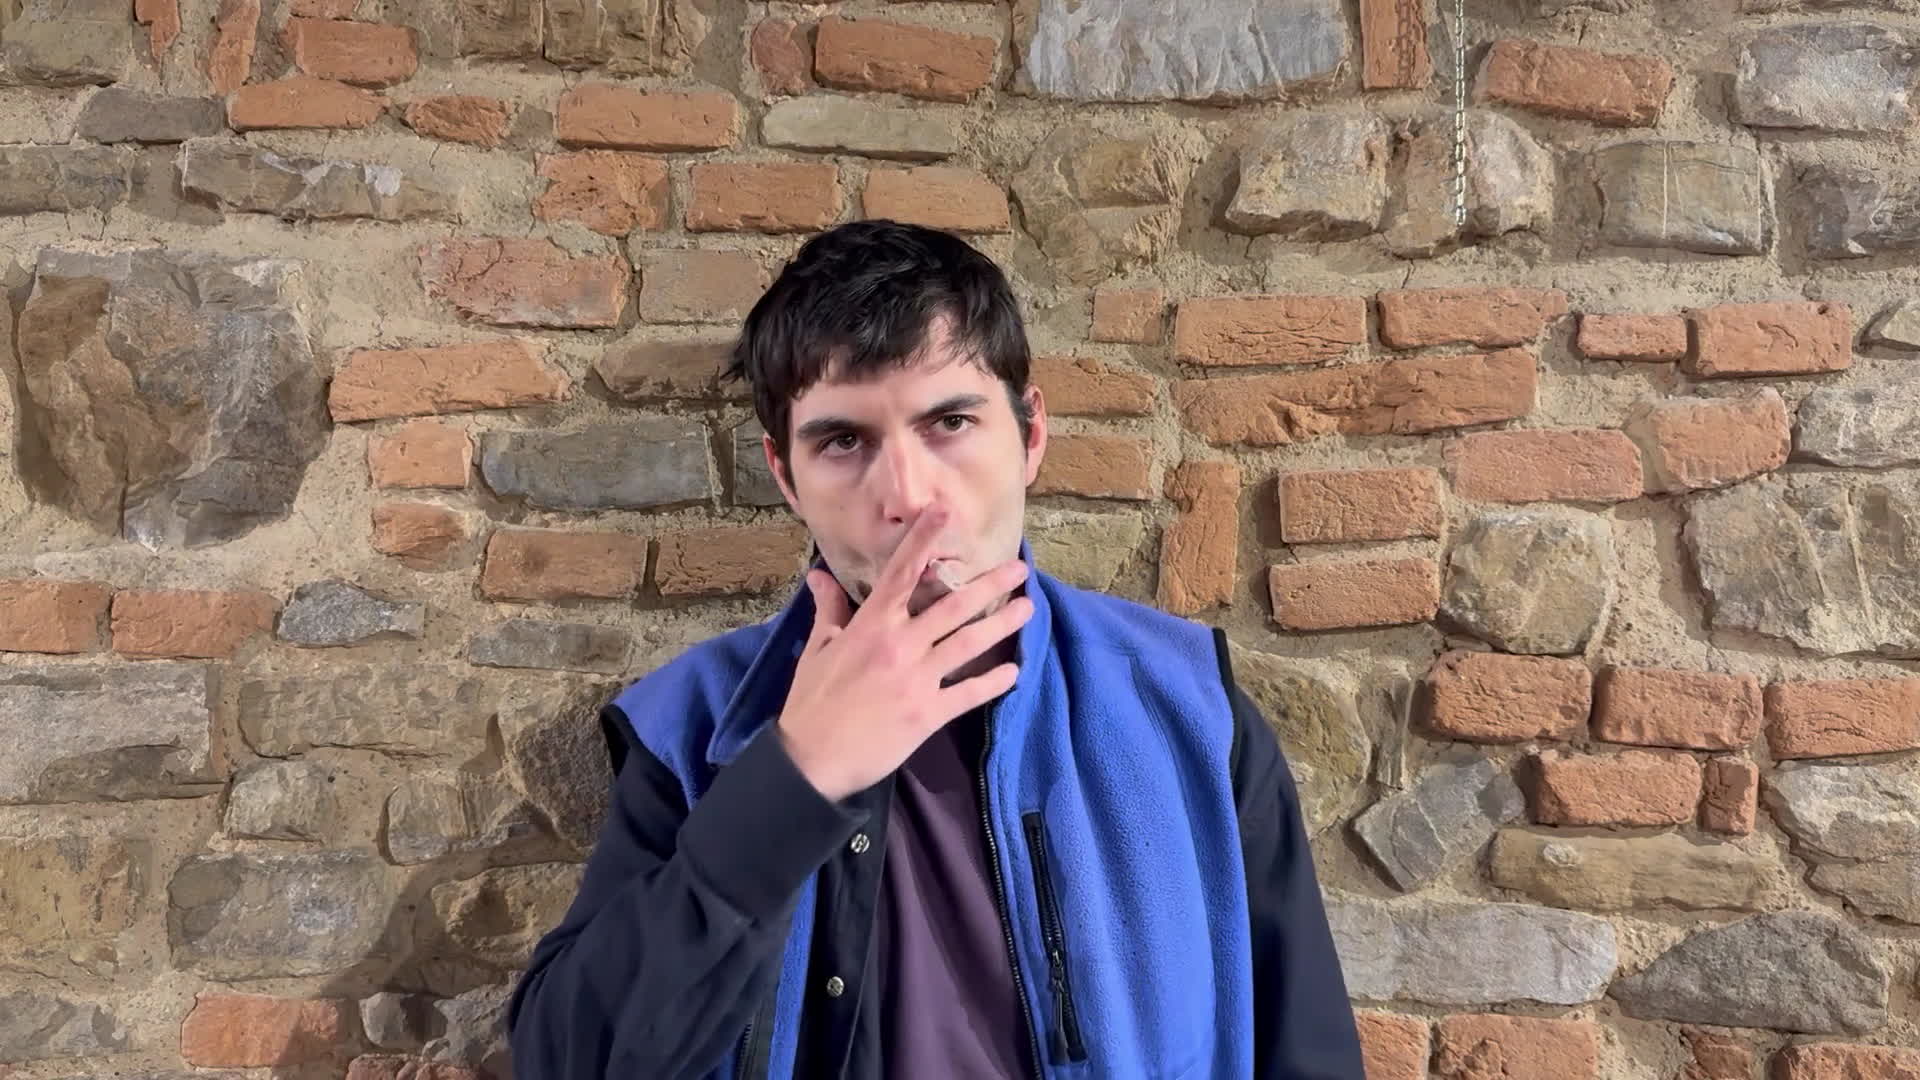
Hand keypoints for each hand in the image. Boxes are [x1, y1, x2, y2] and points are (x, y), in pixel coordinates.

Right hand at [774, 509, 1032, 801]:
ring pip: (969, 644)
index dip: (924, 539)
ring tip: (1029, 610)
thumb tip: (820, 575)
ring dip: (1002, 624)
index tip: (945, 513)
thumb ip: (829, 610)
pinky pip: (968, 694)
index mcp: (871, 625)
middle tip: (1020, 569)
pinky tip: (1014, 672)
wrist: (811, 758)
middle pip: (953, 607)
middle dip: (990, 585)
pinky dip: (993, 683)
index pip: (902, 572)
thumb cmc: (812, 702)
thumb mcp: (817, 649)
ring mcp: (917, 679)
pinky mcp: (927, 713)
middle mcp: (899, 645)